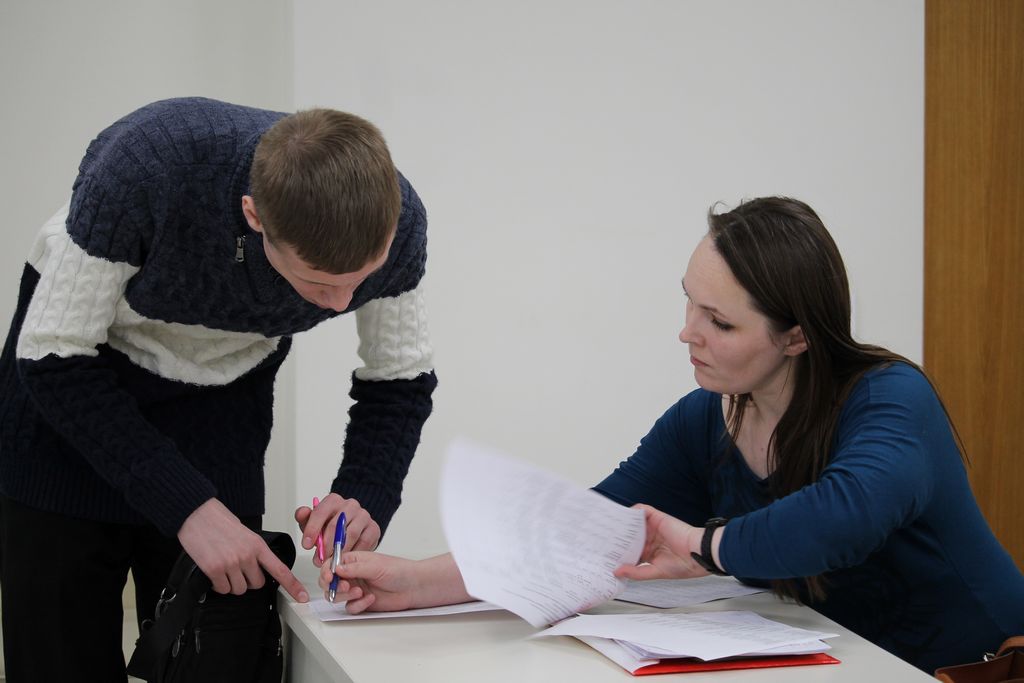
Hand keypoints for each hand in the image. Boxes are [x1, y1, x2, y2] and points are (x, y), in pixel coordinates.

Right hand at [178, 498, 308, 601]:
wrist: (196, 514)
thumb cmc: (218, 521)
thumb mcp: (245, 533)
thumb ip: (253, 551)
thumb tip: (256, 567)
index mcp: (258, 545)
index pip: (280, 570)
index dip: (293, 586)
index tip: (302, 597)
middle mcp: (247, 556)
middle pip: (257, 584)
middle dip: (248, 580)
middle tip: (238, 568)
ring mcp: (231, 563)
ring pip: (239, 589)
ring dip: (232, 583)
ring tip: (224, 567)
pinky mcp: (214, 570)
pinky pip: (222, 589)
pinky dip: (218, 585)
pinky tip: (214, 572)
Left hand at [294, 493, 379, 567]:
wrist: (350, 528)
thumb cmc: (330, 526)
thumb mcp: (314, 522)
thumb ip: (305, 518)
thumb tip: (302, 513)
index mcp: (334, 500)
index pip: (321, 512)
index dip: (312, 529)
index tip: (306, 545)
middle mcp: (350, 505)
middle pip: (336, 525)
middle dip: (325, 545)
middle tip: (319, 559)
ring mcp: (364, 515)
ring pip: (351, 534)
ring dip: (339, 551)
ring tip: (331, 561)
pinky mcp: (373, 528)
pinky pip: (364, 542)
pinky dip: (353, 553)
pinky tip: (346, 559)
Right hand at [323, 552, 469, 613]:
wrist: (413, 587)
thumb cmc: (398, 571)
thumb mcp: (375, 566)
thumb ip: (354, 568)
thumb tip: (336, 568)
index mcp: (353, 560)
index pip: (331, 564)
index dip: (326, 571)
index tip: (329, 577)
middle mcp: (352, 574)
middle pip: (329, 582)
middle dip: (333, 585)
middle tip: (344, 586)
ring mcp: (355, 589)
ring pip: (336, 596)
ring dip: (344, 596)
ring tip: (359, 593)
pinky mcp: (361, 602)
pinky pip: (350, 607)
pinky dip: (358, 605)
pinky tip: (370, 599)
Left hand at [613, 504, 708, 580]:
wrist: (698, 554)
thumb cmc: (683, 566)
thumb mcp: (655, 572)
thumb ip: (635, 572)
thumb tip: (616, 572)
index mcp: (649, 554)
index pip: (630, 551)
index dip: (619, 552)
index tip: (605, 554)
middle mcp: (650, 540)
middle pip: (629, 536)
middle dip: (617, 537)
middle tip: (602, 538)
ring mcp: (653, 528)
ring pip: (633, 523)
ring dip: (623, 523)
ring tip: (609, 525)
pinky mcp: (658, 518)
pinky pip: (643, 510)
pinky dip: (633, 511)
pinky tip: (623, 515)